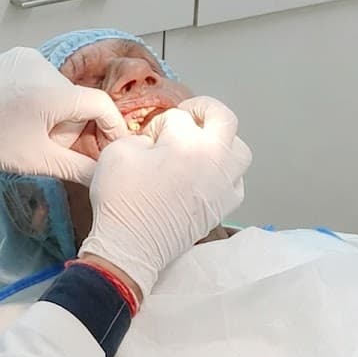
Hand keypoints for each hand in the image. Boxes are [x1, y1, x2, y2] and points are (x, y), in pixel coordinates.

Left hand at [0, 48, 126, 182]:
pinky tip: (22, 110)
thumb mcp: (37, 161)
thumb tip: (106, 175)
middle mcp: (45, 68)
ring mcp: (32, 57)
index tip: (113, 144)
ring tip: (31, 128)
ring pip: (63, 90)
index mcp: (52, 94)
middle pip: (79, 100)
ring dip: (57, 111)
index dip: (113, 126)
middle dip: (72, 125)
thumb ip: (78, 168)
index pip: (100, 104)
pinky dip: (43, 96)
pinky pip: (45, 78)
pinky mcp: (20, 55)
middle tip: (50, 144)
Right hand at [79, 97, 251, 296]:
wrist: (131, 246)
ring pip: (239, 150)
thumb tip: (154, 143)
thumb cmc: (122, 198)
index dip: (158, 124)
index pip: (177, 117)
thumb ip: (140, 136)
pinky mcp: (222, 208)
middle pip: (224, 119)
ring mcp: (223, 185)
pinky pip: (236, 182)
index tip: (147, 139)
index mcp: (187, 141)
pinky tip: (205, 176)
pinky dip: (225, 173)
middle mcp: (213, 159)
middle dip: (204, 110)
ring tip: (201, 147)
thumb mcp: (118, 150)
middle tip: (186, 117)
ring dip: (222, 142)